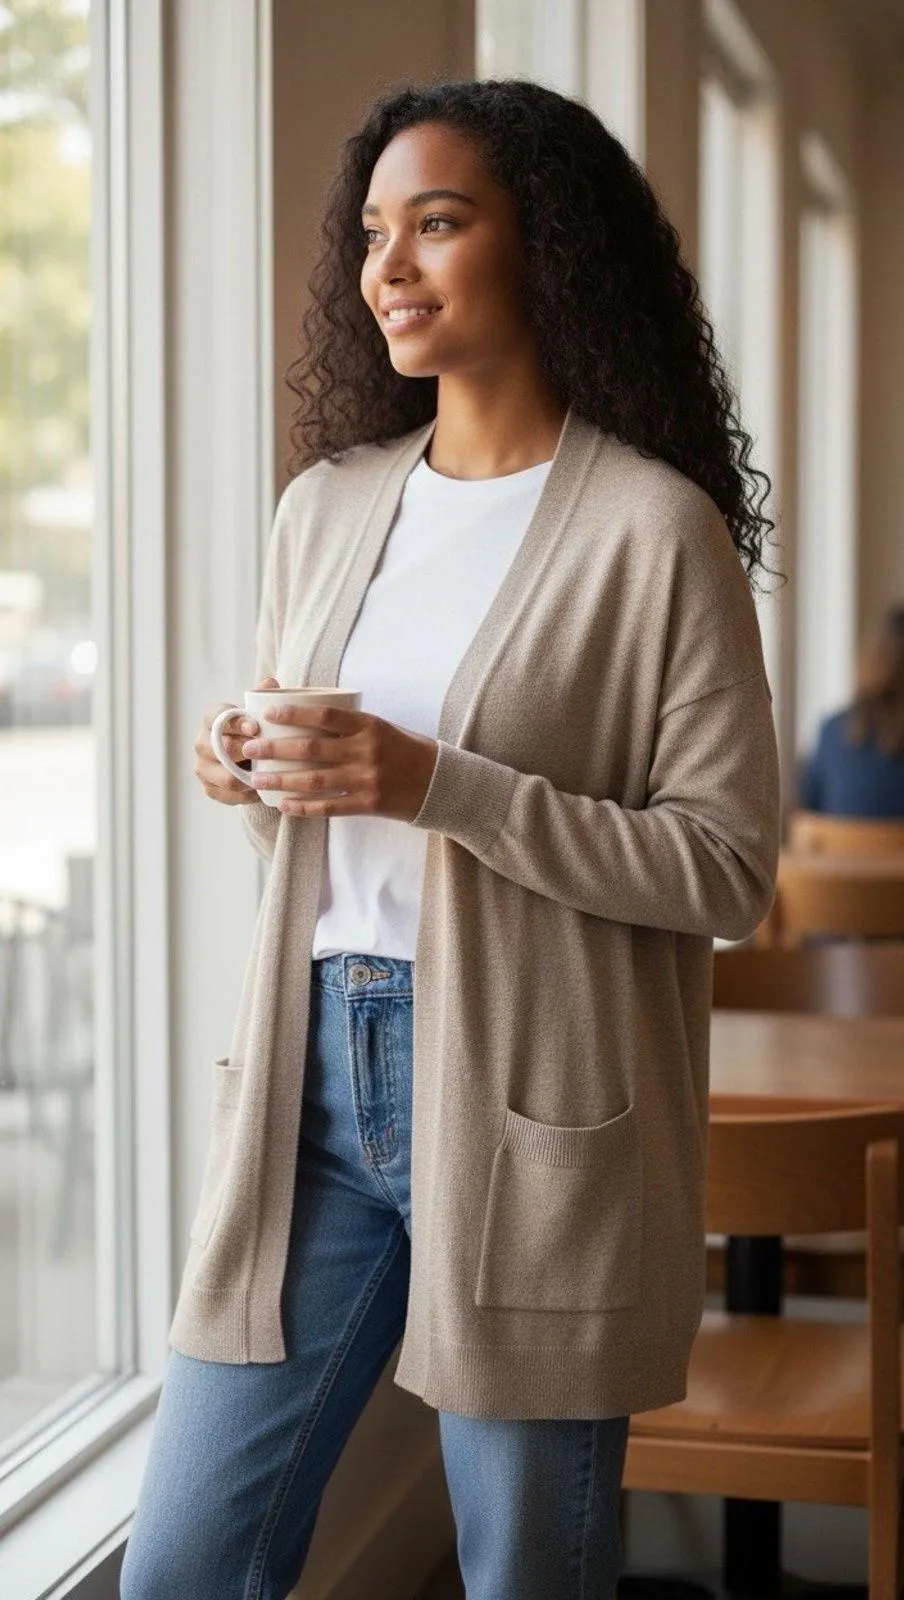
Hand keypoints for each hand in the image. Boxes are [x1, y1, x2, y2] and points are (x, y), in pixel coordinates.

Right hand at [194, 677, 279, 805]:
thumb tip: (270, 684)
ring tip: (271, 774)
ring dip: (250, 777)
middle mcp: (201, 742)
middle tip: (269, 754)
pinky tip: (263, 790)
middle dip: (247, 751)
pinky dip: (248, 794)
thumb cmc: (256, 729)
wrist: (248, 758)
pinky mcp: (209, 789)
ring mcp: (202, 768)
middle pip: (222, 749)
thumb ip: (265, 696)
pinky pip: (229, 795)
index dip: (235, 723)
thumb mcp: (260, 711)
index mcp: (211, 719)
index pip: (217, 717)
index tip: (255, 727)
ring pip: (227, 777)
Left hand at [240, 703, 438, 822]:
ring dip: (281, 781)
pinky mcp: (368, 804)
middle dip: (275, 749)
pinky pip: (329, 807)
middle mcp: (366, 751)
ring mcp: (366, 779)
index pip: (324, 716)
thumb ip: (349, 726)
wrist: (439, 781)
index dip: (293, 713)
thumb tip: (306, 720)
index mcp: (368, 725)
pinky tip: (284, 806)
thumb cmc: (406, 750)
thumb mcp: (381, 728)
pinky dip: (304, 807)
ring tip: (258, 779)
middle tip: (250, 749)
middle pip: (310, 749)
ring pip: (314, 780)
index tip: (268, 713)